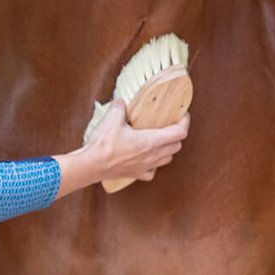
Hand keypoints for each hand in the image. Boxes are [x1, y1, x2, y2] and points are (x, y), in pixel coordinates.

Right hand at [53, 101, 189, 197]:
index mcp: (150, 141)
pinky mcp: (136, 174)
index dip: (185, 122)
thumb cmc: (103, 145)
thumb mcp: (112, 118)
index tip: (183, 114)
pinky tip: (148, 158)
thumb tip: (122, 100)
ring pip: (168, 159)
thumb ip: (120, 106)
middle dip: (177, 134)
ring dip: (168, 149)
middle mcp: (152, 155)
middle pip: (176, 146)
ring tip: (161, 139)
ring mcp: (145, 166)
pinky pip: (152, 171)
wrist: (90, 165)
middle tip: (171, 124)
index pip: (179, 133)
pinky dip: (155, 164)